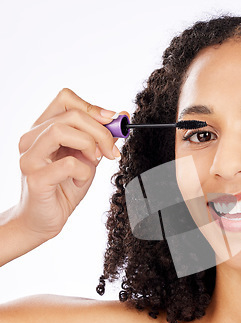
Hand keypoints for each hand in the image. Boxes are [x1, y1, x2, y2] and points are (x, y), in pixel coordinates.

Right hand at [13, 87, 128, 241]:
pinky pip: (67, 164)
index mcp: (43, 129)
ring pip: (61, 130)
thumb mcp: (89, 158)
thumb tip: (123, 116)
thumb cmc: (64, 187)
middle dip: (100, 131)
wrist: (45, 219)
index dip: (93, 108)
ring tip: (94, 161)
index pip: (65, 98)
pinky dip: (83, 171)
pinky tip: (79, 181)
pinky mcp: (35, 178)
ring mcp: (30, 157)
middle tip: (110, 151)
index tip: (113, 122)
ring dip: (89, 144)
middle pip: (70, 114)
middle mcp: (31, 139)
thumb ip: (102, 138)